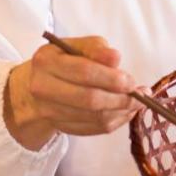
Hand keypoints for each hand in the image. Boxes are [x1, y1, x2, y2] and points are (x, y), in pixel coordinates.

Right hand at [2, 36, 141, 149]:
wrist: (35, 86)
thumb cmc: (62, 61)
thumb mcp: (76, 46)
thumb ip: (96, 49)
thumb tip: (115, 58)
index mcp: (46, 62)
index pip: (84, 72)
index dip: (112, 79)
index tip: (132, 81)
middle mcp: (43, 88)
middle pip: (89, 99)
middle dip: (121, 99)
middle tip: (140, 95)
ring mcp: (49, 111)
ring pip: (94, 117)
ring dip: (122, 112)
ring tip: (137, 103)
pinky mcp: (60, 126)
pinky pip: (93, 129)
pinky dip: (114, 122)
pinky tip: (125, 112)